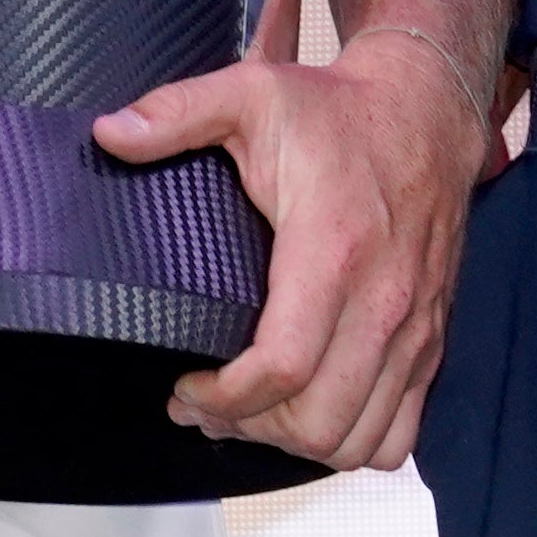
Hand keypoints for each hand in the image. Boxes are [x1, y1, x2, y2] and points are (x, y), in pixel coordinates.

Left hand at [91, 0, 501, 472]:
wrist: (427, 112)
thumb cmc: (338, 112)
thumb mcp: (252, 93)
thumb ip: (178, 112)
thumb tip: (106, 133)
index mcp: (332, 252)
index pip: (281, 367)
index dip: (224, 397)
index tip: (187, 384)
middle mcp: (383, 303)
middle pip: (318, 422)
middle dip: (250, 428)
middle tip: (204, 405)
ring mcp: (413, 330)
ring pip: (358, 439)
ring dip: (296, 443)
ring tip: (248, 414)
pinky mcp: (430, 342)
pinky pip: (399, 433)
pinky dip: (351, 441)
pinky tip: (307, 411)